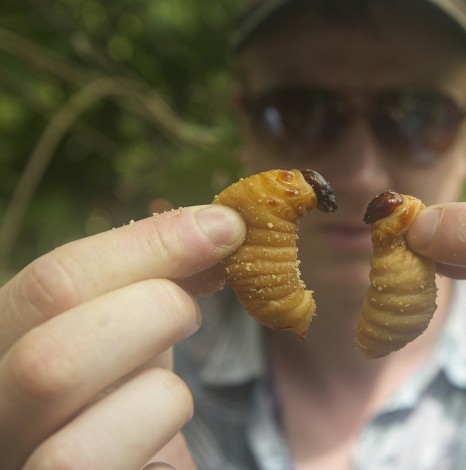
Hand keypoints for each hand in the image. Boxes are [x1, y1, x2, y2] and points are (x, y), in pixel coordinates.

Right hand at [0, 205, 244, 468]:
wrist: (121, 465)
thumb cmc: (117, 397)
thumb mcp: (125, 331)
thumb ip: (151, 285)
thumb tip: (218, 229)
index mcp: (0, 352)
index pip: (50, 286)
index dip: (147, 247)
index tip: (225, 227)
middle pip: (50, 363)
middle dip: (153, 318)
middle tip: (191, 315)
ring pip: (76, 455)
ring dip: (159, 406)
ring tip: (168, 402)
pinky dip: (163, 466)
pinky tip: (159, 459)